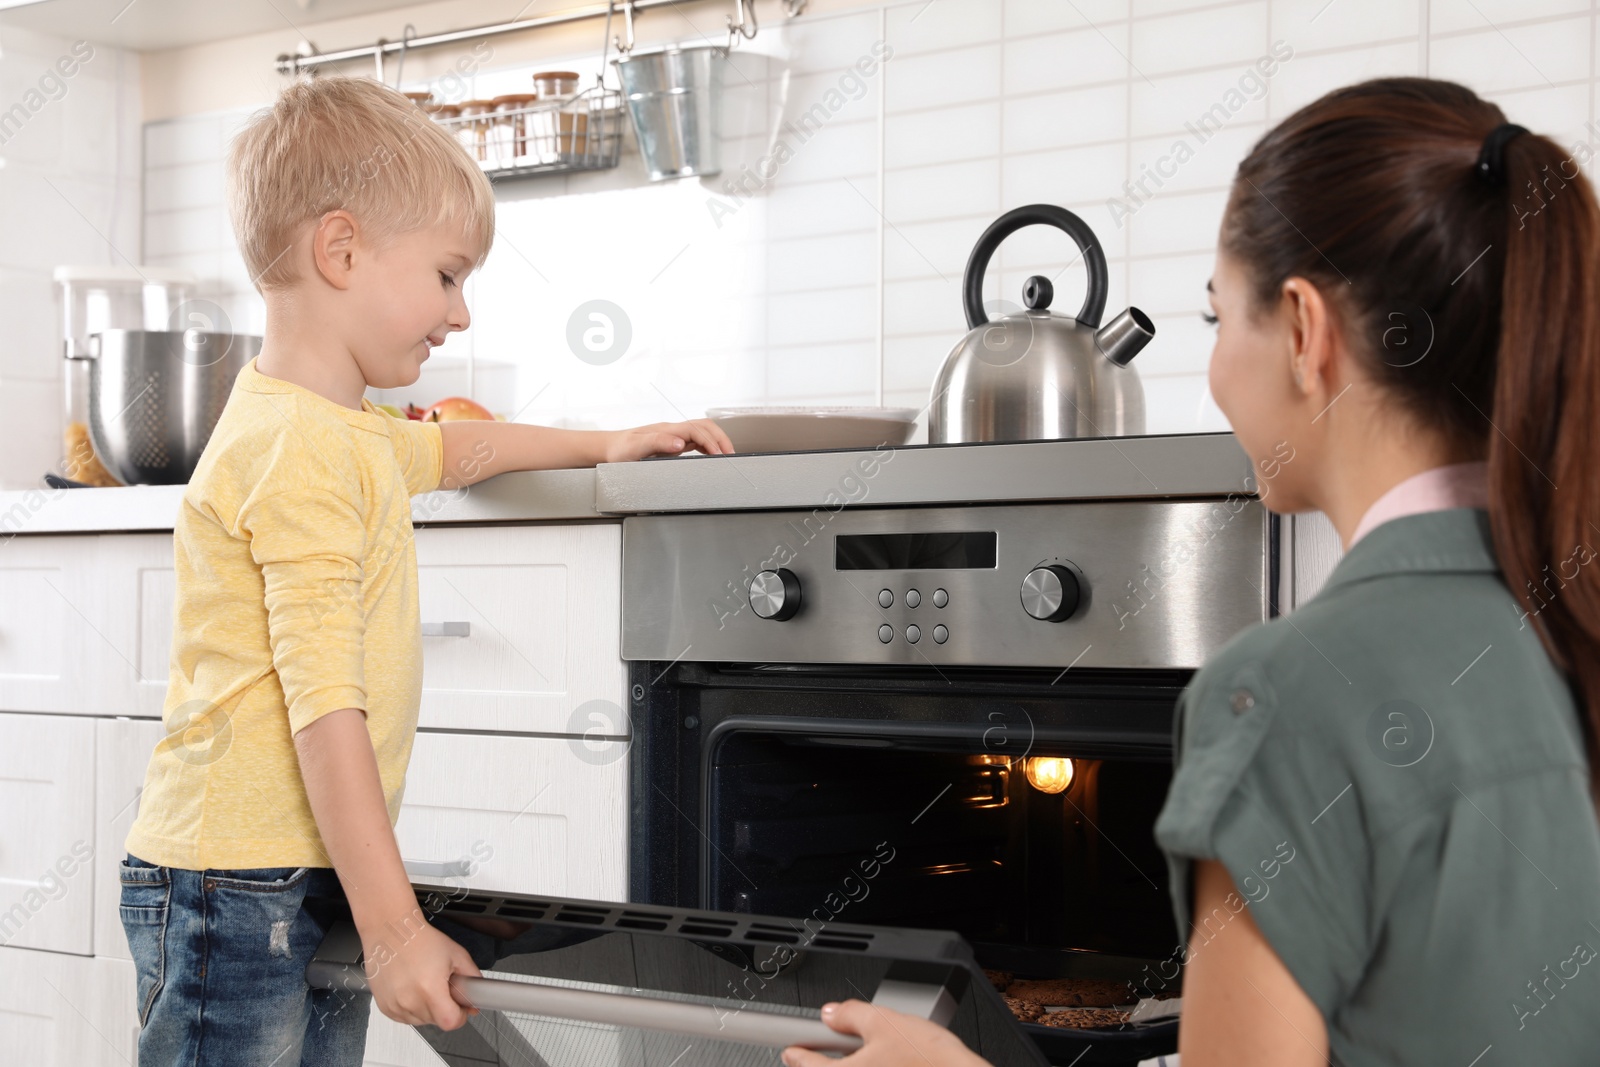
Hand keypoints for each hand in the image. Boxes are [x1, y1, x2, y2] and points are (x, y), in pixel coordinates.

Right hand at [363, 918, 481, 1029]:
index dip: (460, 1015)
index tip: (460, 1006)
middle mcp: (409, 1000)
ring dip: (427, 1009)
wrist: (392, 932)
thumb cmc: (421, 939)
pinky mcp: (384, 1006)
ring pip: (420, 1021)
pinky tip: (412, 988)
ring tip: (425, 984)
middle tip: (441, 986)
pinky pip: (404, 1017)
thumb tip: (477, 997)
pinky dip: (411, 1008)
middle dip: (443, 1007)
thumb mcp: (457, 954)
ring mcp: (394, 1005)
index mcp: (430, 989)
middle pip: (436, 1021)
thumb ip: (472, 978)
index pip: (450, 1022)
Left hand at [605, 419, 734, 460]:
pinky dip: (709, 446)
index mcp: (667, 430)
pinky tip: (712, 455)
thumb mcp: (636, 448)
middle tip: (731, 455)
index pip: (697, 430)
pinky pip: (696, 441)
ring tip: (726, 456)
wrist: (609, 449)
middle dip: (721, 439)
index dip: (711, 441)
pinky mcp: (672, 443)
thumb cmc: (620, 450)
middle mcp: (672, 431)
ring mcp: (673, 436)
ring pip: (703, 432)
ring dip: (717, 441)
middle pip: (705, 427)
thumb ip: (658, 443)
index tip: (720, 455)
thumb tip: (680, 444)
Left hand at [782, 1000, 990, 1066]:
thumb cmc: (928, 1060)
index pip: (804, 1064)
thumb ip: (850, 1014)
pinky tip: (892, 1062)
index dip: (796, 1052)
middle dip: (828, 1063)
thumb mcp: (885, 1021)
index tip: (792, 1049)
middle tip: (836, 1051)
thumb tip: (831, 1012)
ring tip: (872, 1056)